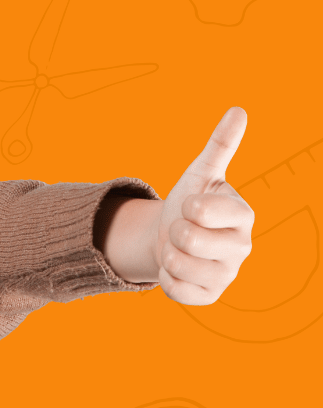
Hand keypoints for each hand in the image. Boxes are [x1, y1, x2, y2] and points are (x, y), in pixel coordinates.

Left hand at [153, 107, 253, 304]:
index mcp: (243, 215)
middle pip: (187, 239)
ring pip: (178, 265)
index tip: (191, 206)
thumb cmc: (191, 201)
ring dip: (166, 252)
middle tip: (182, 228)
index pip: (201, 210)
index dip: (186, 206)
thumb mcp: (201, 173)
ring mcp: (228, 275)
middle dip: (172, 229)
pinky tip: (175, 268)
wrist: (174, 236)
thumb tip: (239, 110)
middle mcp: (242, 248)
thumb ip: (220, 146)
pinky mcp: (209, 296)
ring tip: (177, 247)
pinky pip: (175, 289)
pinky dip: (165, 277)